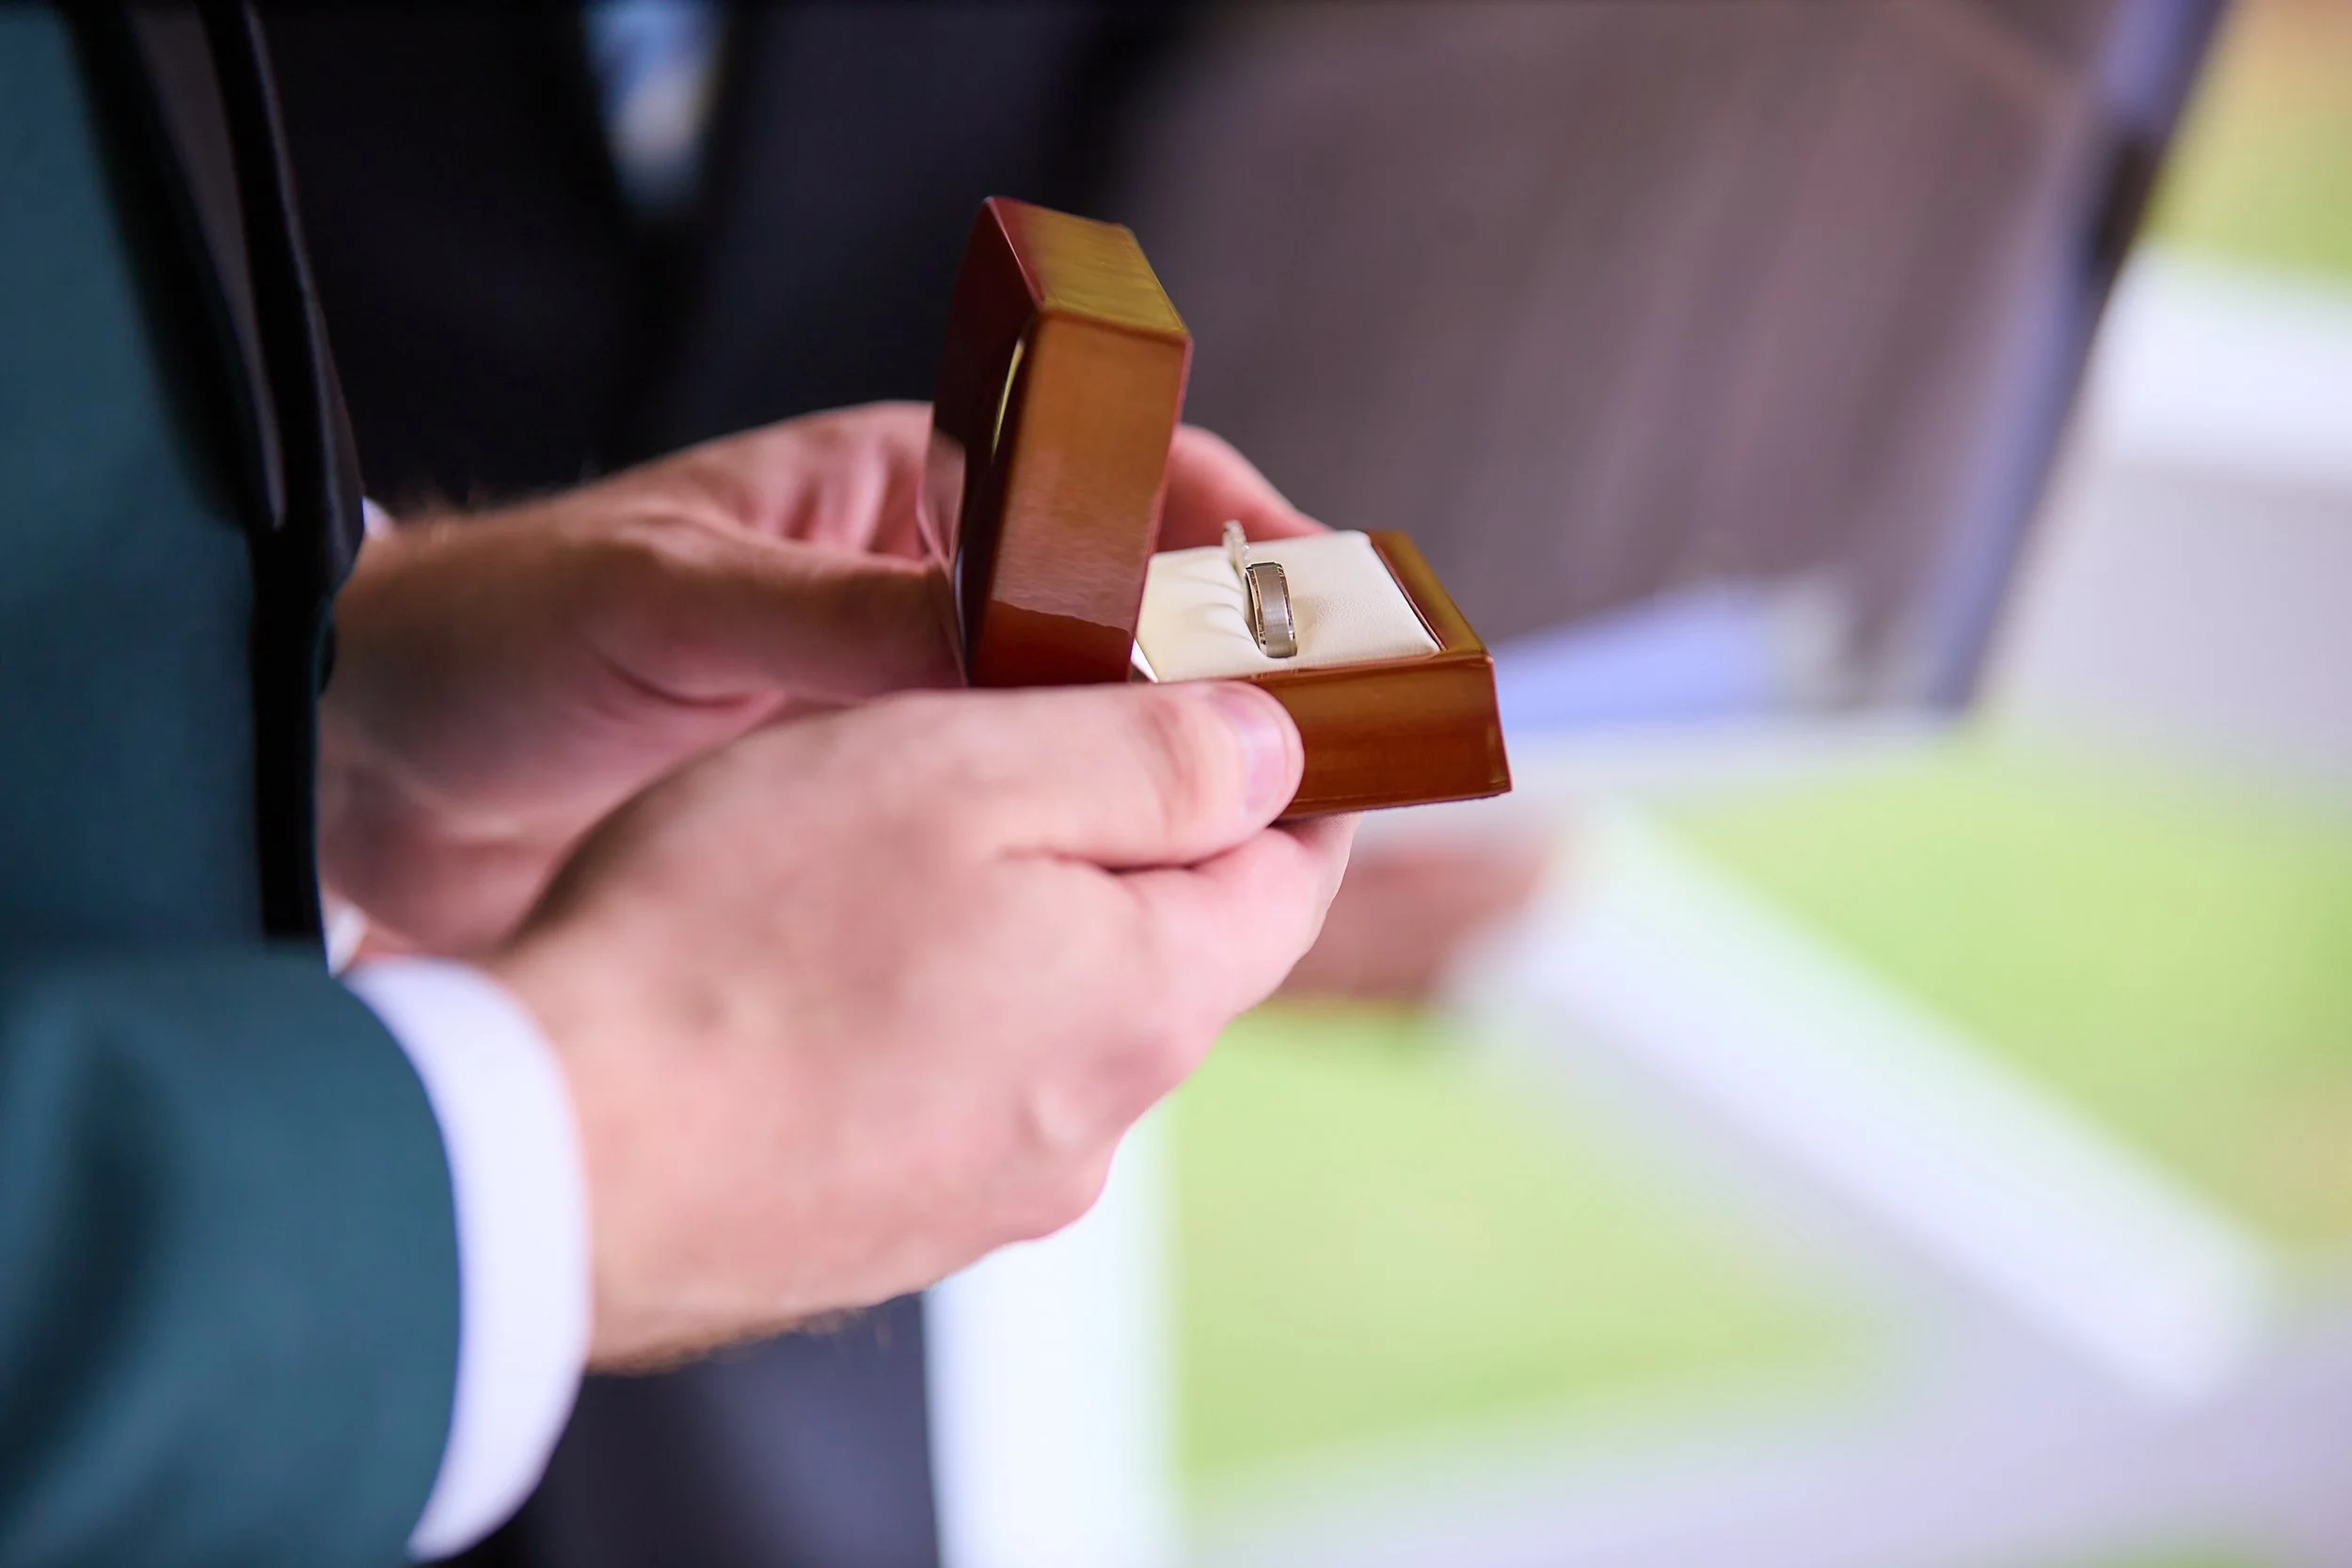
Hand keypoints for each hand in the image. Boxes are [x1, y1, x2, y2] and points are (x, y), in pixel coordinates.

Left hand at [321, 403, 1317, 955]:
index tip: (1319, 601)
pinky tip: (1113, 917)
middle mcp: (927, 597)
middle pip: (1130, 618)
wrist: (378, 762)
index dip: (1231, 533)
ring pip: (1083, 736)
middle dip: (1228, 673)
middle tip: (1319, 748)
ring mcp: (908, 712)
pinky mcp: (872, 817)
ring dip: (1160, 777)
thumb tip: (1020, 638)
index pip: (1113, 481)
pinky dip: (1071, 862)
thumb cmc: (510, 635)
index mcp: (900, 492)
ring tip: (1248, 842)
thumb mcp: (680, 604)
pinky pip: (1007, 829)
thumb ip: (845, 615)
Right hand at [484, 680, 1354, 1365]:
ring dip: (1014, 930)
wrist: (546, 1162)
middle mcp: (1098, 1121)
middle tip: (1021, 737)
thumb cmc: (737, 936)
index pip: (1294, 870)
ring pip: (1057, 1018)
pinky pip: (954, 1092)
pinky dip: (926, 1017)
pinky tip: (819, 975)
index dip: (1286, 774)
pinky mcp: (889, 1227)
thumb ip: (1147, 756)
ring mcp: (992, 1192)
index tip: (1244, 700)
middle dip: (1128, 837)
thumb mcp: (962, 771)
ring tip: (885, 853)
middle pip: (1174, 945)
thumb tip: (1276, 751)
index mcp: (1151, 996)